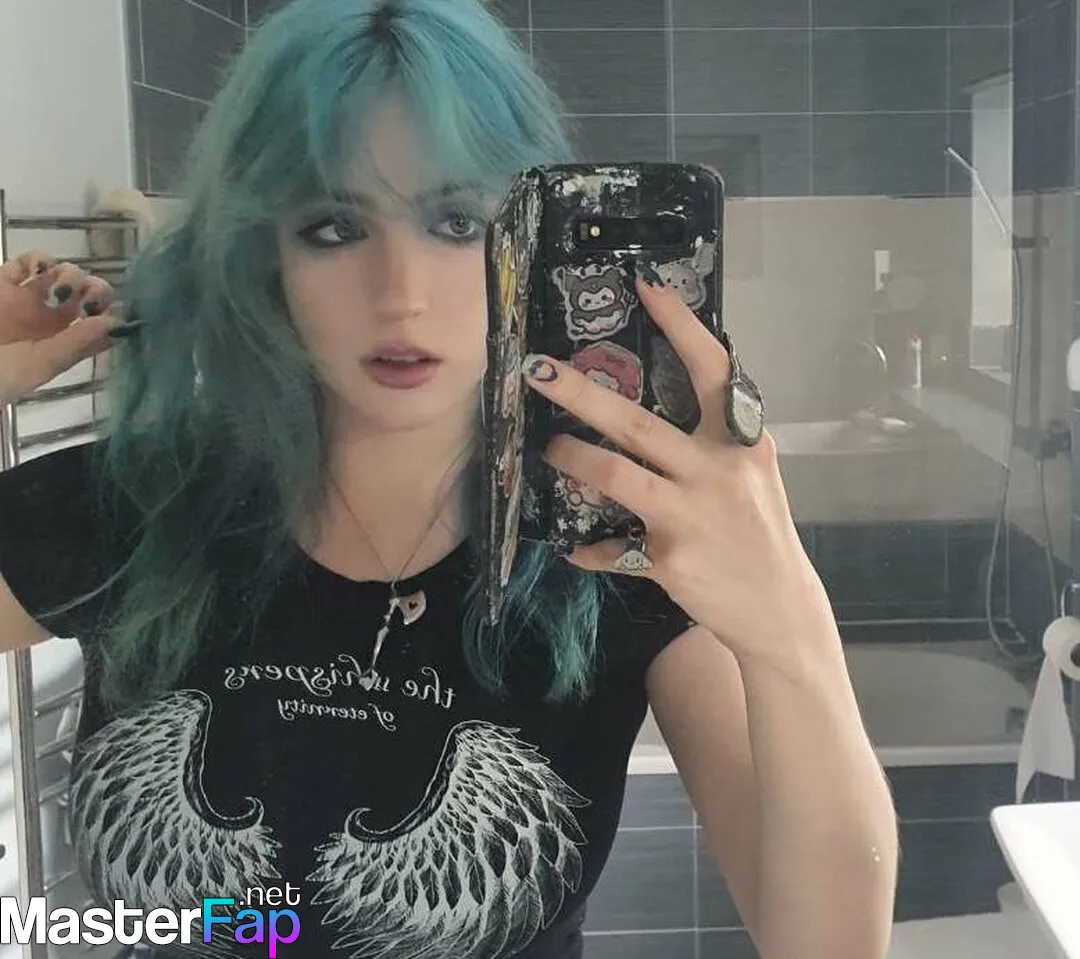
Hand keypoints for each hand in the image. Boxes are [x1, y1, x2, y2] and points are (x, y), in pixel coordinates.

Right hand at [0, 250, 116, 404]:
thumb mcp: (39, 366)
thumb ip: (75, 346)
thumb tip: (113, 325)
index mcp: (68, 342)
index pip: (104, 324)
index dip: (115, 316)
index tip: (115, 318)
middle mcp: (55, 318)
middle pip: (91, 293)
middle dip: (97, 290)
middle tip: (89, 302)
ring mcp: (31, 297)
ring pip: (66, 273)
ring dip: (71, 276)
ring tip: (56, 292)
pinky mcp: (6, 280)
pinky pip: (30, 260)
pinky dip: (40, 259)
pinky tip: (38, 271)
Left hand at [521, 269, 829, 662]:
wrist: (780, 610)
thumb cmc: (760, 532)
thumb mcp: (751, 474)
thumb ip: (714, 439)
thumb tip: (663, 402)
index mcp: (740, 440)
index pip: (711, 369)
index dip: (678, 325)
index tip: (643, 286)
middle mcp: (715, 471)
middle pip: (637, 422)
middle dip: (580, 393)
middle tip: (537, 370)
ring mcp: (690, 515)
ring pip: (614, 475)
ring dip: (571, 459)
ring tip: (550, 450)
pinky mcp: (668, 559)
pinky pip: (612, 549)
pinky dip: (590, 549)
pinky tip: (575, 548)